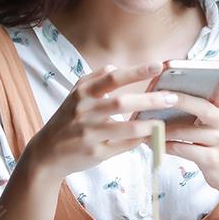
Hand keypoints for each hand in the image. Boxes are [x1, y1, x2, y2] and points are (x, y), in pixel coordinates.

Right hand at [24, 63, 179, 177]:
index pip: (112, 79)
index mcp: (82, 94)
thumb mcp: (74, 96)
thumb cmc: (66, 121)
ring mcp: (90, 134)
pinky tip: (151, 137)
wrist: (46, 153)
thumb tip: (114, 68)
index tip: (158, 66)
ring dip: (148, 125)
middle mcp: (85, 112)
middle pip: (122, 103)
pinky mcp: (95, 153)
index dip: (136, 71)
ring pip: (125, 128)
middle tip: (172, 97)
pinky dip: (138, 141)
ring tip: (164, 121)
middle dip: (150, 100)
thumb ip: (93, 79)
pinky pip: (123, 146)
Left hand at [162, 71, 218, 195]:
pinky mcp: (211, 158)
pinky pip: (183, 149)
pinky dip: (164, 146)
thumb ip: (200, 107)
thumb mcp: (214, 123)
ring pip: (186, 131)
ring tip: (144, 126)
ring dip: (162, 129)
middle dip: (178, 100)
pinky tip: (152, 143)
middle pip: (201, 107)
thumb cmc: (214, 143)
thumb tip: (169, 93)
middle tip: (157, 95)